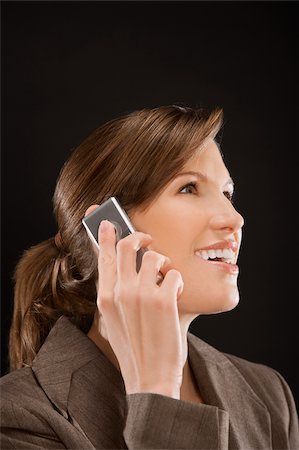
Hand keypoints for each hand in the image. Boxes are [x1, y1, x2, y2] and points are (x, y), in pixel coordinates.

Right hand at [91, 218, 183, 398]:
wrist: (149, 378)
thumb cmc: (134, 348)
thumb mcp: (114, 321)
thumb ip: (116, 294)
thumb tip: (125, 267)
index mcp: (105, 297)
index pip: (103, 256)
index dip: (105, 235)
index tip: (108, 221)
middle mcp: (120, 293)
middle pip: (126, 246)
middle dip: (139, 237)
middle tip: (147, 239)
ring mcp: (141, 295)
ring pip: (153, 257)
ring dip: (163, 262)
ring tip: (166, 276)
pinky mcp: (164, 300)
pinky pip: (173, 274)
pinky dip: (177, 281)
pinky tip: (175, 294)